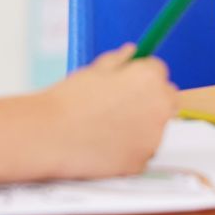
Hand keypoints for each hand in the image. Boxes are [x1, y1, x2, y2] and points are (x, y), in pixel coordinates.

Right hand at [40, 45, 176, 178]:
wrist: (48, 135)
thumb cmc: (67, 101)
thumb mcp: (93, 71)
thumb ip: (119, 60)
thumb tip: (132, 52)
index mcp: (149, 78)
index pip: (158, 71)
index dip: (140, 76)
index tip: (126, 83)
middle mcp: (159, 106)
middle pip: (166, 99)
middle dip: (149, 100)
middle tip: (118, 105)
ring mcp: (153, 138)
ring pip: (154, 129)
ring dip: (139, 127)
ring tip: (104, 127)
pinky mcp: (142, 163)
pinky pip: (141, 153)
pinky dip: (128, 150)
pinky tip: (103, 145)